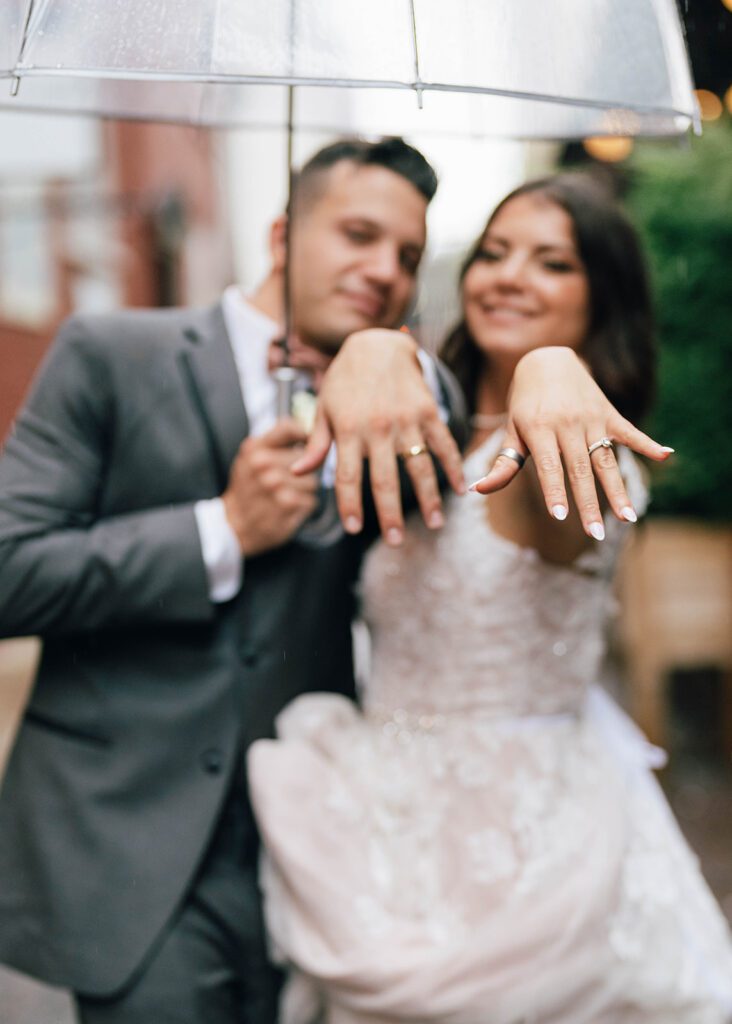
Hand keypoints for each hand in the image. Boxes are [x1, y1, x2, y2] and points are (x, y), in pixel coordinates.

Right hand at [222, 419, 318, 555]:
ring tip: (286, 495)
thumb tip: (308, 428)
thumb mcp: (250, 458)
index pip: (290, 427)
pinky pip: (311, 501)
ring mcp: (276, 486)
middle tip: (290, 479)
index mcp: (255, 449)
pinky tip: (288, 508)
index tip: (307, 443)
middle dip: (305, 469)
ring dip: (305, 490)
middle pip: (308, 458)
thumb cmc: (247, 488)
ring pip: (313, 481)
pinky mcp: (287, 506)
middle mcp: (264, 465)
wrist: (233, 524)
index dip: (304, 434)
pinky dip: (304, 506)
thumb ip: (274, 442)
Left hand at [291, 329, 464, 544]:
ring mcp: (406, 421)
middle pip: (384, 481)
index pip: (348, 477)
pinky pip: (443, 444)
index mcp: (348, 430)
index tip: (353, 530)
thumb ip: (315, 443)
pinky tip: (459, 490)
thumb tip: (298, 473)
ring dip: (429, 499)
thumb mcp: (324, 407)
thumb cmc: (344, 379)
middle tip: (395, 541)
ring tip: (434, 524)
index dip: (350, 506)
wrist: (378, 343)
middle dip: (390, 515)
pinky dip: (453, 467)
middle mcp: (377, 428)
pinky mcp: (428, 412)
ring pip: (419, 468)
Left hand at [470, 347, 672, 537]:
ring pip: (606, 459)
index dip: (555, 491)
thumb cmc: (525, 404)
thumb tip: (477, 490)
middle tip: (597, 534)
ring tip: (628, 517)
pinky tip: (666, 455)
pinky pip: (629, 431)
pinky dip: (647, 443)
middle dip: (589, 503)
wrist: (547, 360)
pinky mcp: (609, 412)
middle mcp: (567, 423)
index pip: (548, 466)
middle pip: (580, 470)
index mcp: (539, 429)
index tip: (561, 517)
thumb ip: (501, 464)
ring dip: (618, 490)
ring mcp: (591, 418)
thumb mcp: (511, 431)